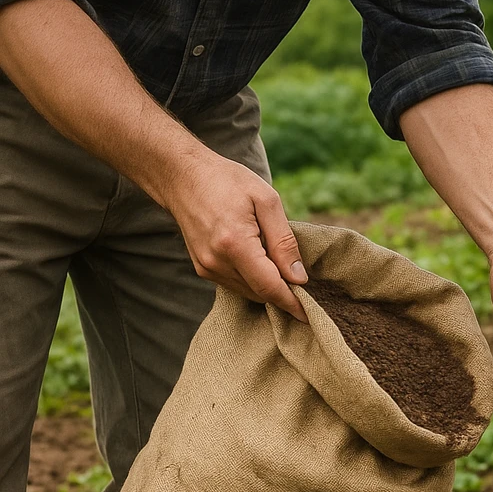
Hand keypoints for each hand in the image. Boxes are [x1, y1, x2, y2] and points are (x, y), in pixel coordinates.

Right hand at [163, 150, 307, 321]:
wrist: (182, 176)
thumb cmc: (228, 181)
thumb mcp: (266, 200)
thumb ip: (284, 241)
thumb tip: (298, 277)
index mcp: (235, 243)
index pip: (269, 287)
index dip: (292, 303)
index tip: (310, 315)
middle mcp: (217, 261)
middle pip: (260, 293)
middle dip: (283, 294)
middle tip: (304, 288)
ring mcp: (206, 267)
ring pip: (248, 292)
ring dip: (267, 287)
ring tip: (282, 270)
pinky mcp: (202, 268)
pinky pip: (235, 285)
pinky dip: (252, 281)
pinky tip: (261, 264)